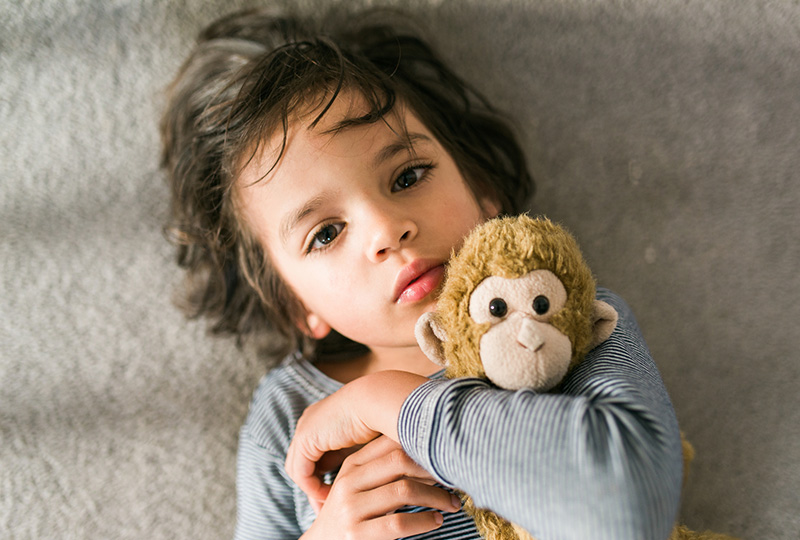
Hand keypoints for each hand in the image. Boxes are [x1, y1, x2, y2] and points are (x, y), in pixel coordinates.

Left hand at [286, 370, 428, 504]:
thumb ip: (365, 455)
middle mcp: (310, 423)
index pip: (317, 455)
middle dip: (315, 488)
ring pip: (299, 470)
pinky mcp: (304, 440)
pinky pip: (300, 473)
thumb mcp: (371, 440)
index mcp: (325, 419)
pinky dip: (312, 488)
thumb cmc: (385, 417)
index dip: (325, 478)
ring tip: (330, 507)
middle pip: (305, 463)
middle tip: (328, 510)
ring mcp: (304, 430)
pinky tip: (328, 498)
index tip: (339, 499)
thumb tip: (375, 477)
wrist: (379, 400)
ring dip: (313, 491)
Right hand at [299, 436, 459, 539]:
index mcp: (352, 466)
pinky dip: (425, 521)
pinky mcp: (356, 535)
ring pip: (403, 490)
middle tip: (452, 478)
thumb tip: (426, 450)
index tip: (443, 455)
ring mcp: (350, 509)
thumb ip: (381, 467)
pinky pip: (400, 523)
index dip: (421, 446)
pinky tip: (436, 521)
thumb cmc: (349, 514)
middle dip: (431, 469)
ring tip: (451, 503)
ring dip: (436, 497)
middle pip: (400, 461)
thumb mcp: (357, 486)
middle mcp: (348, 483)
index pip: (390, 444)